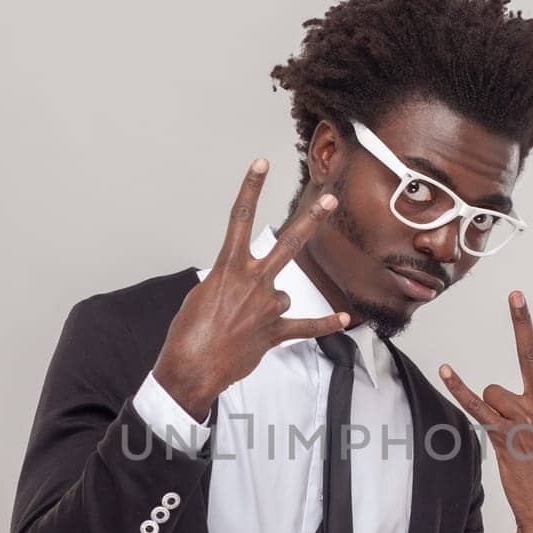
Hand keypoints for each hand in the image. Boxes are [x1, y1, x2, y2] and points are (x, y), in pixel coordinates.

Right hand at [152, 158, 350, 419]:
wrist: (190, 368)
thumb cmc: (188, 333)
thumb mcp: (201, 295)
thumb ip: (228, 282)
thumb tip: (245, 287)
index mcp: (228, 268)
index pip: (239, 219)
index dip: (251, 188)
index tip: (262, 164)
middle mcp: (252, 282)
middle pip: (288, 243)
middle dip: (311, 219)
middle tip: (330, 199)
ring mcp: (267, 307)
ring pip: (283, 295)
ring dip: (270, 306)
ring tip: (245, 325)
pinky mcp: (275, 333)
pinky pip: (306, 326)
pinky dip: (324, 323)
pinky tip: (344, 319)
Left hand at [438, 292, 532, 532]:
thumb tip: (502, 396)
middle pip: (531, 355)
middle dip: (522, 323)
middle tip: (516, 295)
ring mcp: (525, 420)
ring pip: (495, 391)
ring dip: (495, 407)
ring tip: (509, 435)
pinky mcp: (504, 436)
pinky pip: (476, 406)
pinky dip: (459, 388)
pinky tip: (446, 370)